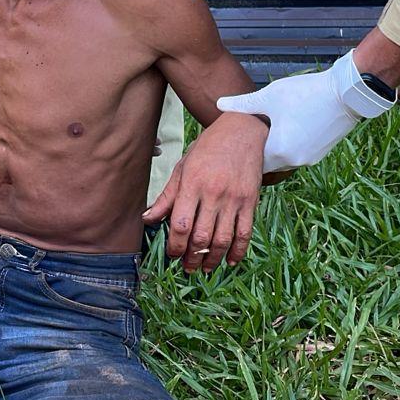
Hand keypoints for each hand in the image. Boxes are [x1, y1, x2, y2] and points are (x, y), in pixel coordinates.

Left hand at [143, 114, 266, 272]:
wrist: (242, 131)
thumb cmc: (208, 148)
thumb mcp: (183, 167)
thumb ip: (167, 196)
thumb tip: (148, 218)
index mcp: (192, 184)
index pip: (180, 223)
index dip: (175, 245)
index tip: (172, 254)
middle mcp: (213, 193)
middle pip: (201, 236)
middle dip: (192, 256)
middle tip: (187, 267)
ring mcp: (234, 199)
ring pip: (222, 238)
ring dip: (212, 258)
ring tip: (205, 268)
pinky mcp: (251, 202)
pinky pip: (245, 233)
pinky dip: (238, 251)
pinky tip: (230, 261)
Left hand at [216, 50, 394, 172]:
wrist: (346, 94)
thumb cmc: (305, 93)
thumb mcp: (269, 96)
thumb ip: (243, 104)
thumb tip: (219, 104)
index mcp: (277, 151)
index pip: (251, 163)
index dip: (241, 153)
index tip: (233, 143)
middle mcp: (293, 161)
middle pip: (266, 163)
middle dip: (256, 151)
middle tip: (246, 137)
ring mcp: (309, 158)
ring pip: (283, 159)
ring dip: (274, 148)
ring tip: (265, 130)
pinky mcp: (320, 152)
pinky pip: (297, 154)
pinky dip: (289, 145)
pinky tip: (286, 128)